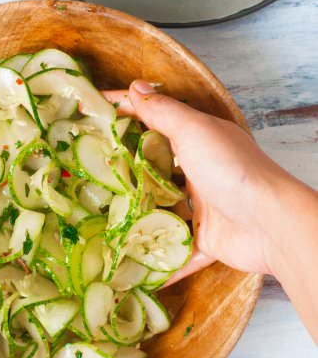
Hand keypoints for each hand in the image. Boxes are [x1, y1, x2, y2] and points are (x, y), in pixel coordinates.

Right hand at [103, 81, 301, 275]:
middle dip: (121, 169)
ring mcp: (199, 208)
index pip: (151, 121)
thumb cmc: (233, 171)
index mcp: (195, 142)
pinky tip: (131, 270)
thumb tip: (135, 88)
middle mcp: (196, 173)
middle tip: (86, 168)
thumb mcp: (194, 131)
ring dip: (133, 215)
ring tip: (97, 216)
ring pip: (158, 210)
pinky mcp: (201, 240)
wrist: (270, 224)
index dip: (122, 114)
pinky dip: (156, 264)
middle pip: (150, 168)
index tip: (90, 114)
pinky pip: (173, 252)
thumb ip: (163, 112)